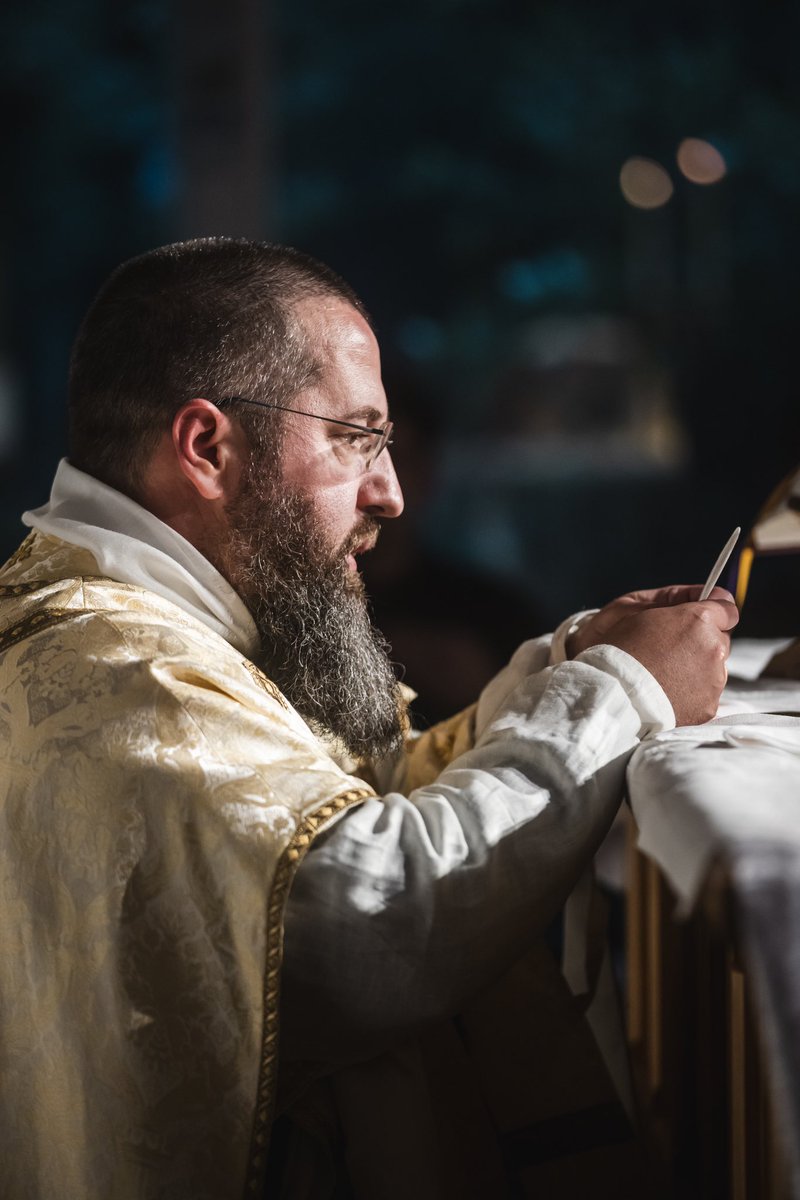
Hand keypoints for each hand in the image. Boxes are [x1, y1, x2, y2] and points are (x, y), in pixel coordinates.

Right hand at [568, 585, 738, 725]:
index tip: (696, 617)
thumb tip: (703, 595)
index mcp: (698, 622)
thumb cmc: (615, 649)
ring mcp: (713, 682)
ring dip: (696, 668)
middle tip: (668, 649)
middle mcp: (714, 651)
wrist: (609, 698)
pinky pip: (706, 694)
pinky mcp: (707, 708)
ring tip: (663, 674)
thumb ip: (675, 598)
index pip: (728, 609)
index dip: (711, 611)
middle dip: (701, 641)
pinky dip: (690, 693)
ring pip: (714, 669)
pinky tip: (666, 692)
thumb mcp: (635, 608)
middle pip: (720, 640)